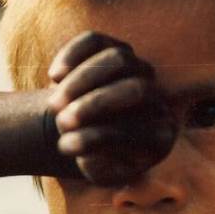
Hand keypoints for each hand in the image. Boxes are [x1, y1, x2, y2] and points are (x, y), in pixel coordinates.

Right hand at [47, 31, 175, 184]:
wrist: (84, 134)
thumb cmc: (95, 159)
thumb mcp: (98, 172)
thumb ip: (95, 163)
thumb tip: (75, 143)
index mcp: (161, 134)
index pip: (139, 129)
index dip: (98, 137)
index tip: (63, 147)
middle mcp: (156, 96)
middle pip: (136, 88)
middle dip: (95, 105)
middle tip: (60, 122)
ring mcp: (136, 67)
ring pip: (117, 58)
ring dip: (81, 81)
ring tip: (54, 104)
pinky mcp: (111, 46)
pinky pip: (95, 41)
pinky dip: (72, 55)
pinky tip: (53, 77)